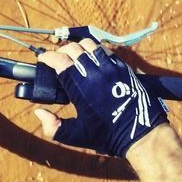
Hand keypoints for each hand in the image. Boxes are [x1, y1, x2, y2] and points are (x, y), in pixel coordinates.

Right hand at [33, 39, 167, 157]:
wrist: (141, 134)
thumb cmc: (107, 136)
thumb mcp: (76, 136)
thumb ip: (54, 127)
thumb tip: (39, 112)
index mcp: (80, 87)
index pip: (59, 60)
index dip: (47, 57)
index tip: (42, 60)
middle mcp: (95, 72)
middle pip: (73, 48)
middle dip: (61, 51)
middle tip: (58, 59)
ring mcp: (111, 68)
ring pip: (90, 45)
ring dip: (79, 48)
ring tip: (75, 56)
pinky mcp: (124, 68)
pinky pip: (106, 51)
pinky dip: (95, 51)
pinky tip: (93, 61)